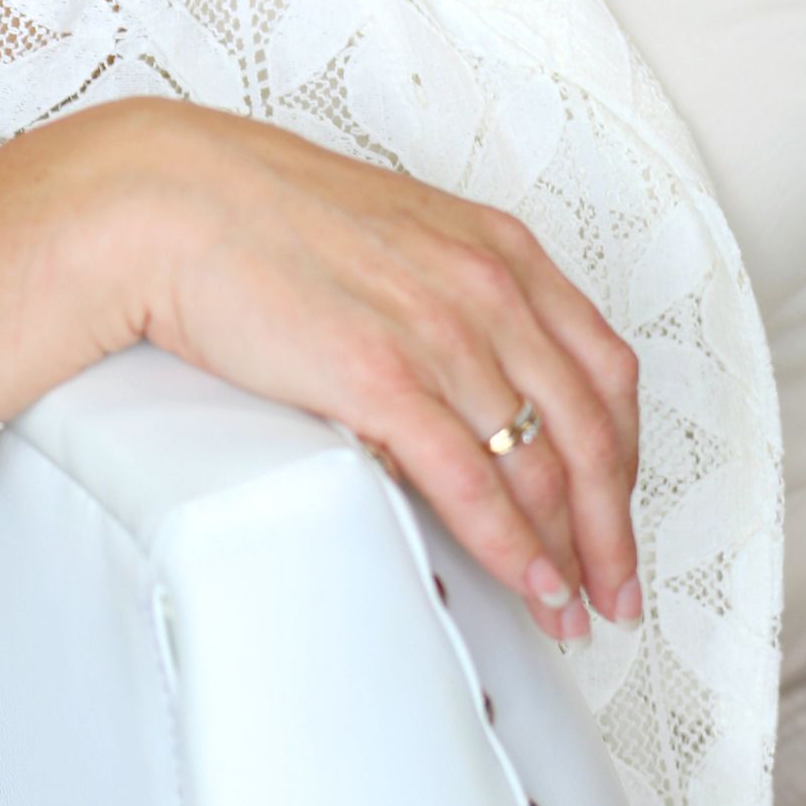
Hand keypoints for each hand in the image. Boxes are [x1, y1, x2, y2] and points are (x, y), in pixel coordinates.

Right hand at [98, 101, 641, 639]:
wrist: (177, 200)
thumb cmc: (265, 213)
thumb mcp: (398, 234)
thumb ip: (454, 294)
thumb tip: (484, 375)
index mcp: (497, 245)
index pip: (605, 366)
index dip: (627, 454)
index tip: (621, 506)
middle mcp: (486, 285)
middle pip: (593, 429)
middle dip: (613, 527)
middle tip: (616, 585)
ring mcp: (440, 331)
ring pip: (541, 466)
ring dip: (570, 554)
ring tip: (571, 605)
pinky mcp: (383, 378)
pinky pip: (474, 485)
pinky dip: (514, 551)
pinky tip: (528, 584)